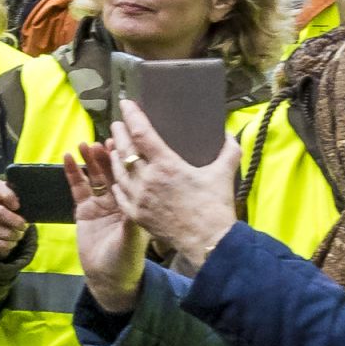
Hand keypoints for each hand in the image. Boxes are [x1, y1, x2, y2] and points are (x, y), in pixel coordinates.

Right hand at [0, 175, 29, 264]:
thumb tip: (36, 203)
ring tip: (18, 235)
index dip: (7, 195)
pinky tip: (11, 242)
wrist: (1, 236)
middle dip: (15, 221)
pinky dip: (8, 245)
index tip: (17, 206)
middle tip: (23, 226)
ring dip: (13, 235)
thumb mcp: (19, 207)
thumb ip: (23, 201)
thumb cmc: (14, 216)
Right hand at [73, 139, 148, 312]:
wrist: (107, 277)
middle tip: (100, 140)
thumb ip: (131, 221)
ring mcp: (101, 204)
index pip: (131, 175)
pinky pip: (78, 187)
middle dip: (106, 155)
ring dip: (90, 160)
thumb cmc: (126, 260)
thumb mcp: (132, 240)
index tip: (122, 142)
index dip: (125, 158)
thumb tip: (135, 200)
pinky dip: (73, 173)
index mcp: (135, 203)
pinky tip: (68, 158)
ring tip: (83, 144)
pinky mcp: (84, 210)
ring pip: (95, 176)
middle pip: (112, 171)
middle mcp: (120, 200)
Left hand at [107, 111, 239, 267]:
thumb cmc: (215, 207)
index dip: (132, 116)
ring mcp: (138, 198)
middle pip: (124, 149)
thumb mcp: (224, 174)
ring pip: (118, 171)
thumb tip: (229, 136)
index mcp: (166, 165)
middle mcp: (147, 179)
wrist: (208, 241)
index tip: (126, 104)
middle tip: (118, 123)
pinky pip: (119, 193)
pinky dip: (117, 181)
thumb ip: (228, 151)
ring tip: (115, 145)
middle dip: (119, 133)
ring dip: (115, 156)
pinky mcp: (135, 214)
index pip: (142, 133)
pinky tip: (118, 176)